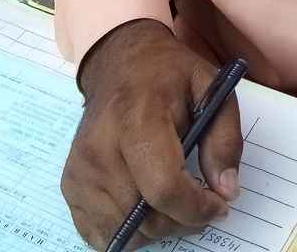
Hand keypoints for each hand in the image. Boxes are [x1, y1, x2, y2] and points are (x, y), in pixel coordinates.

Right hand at [62, 19, 242, 249]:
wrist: (120, 62)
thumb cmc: (170, 75)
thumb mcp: (212, 88)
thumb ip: (225, 139)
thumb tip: (226, 192)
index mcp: (137, 120)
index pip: (164, 188)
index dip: (197, 208)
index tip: (219, 205)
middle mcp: (100, 150)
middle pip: (145, 217)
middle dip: (183, 219)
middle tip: (203, 201)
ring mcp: (80, 171)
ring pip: (124, 232)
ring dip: (158, 228)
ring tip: (177, 200)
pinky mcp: (70, 186)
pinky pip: (99, 234)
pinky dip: (130, 230)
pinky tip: (147, 204)